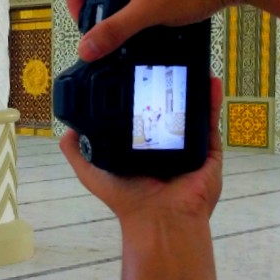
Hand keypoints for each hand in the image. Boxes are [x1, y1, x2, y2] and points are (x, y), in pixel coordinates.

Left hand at [60, 78, 224, 223]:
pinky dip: (212, 99)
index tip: (135, 71)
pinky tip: (210, 80)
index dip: (138, 94)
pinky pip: (211, 120)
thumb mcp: (92, 173)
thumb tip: (68, 130)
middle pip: (168, 108)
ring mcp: (189, 146)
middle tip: (163, 61)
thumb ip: (78, 152)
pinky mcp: (208, 150)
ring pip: (192, 109)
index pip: (141, 114)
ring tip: (188, 62)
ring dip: (192, 86)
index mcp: (142, 147)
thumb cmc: (127, 199)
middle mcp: (166, 144)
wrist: (160, 218)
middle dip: (167, 86)